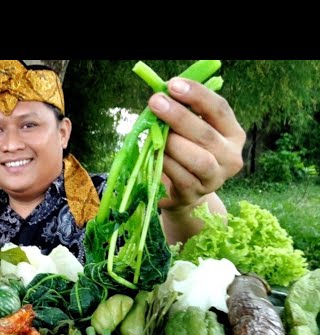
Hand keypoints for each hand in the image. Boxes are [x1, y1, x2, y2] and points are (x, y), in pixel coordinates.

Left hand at [148, 77, 245, 211]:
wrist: (181, 191)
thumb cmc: (183, 152)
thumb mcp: (187, 131)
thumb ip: (183, 113)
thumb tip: (163, 94)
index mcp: (232, 134)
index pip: (220, 109)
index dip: (197, 95)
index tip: (173, 85)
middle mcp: (230, 156)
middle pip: (206, 134)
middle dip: (179, 116)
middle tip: (156, 102)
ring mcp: (215, 178)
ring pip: (198, 159)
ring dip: (173, 143)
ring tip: (155, 134)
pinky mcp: (195, 194)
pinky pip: (181, 177)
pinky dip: (166, 163)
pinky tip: (156, 154)